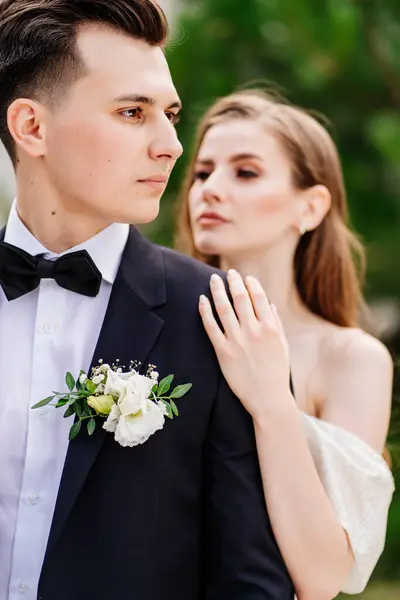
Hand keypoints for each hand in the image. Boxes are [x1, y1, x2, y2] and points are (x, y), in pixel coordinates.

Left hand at [199, 270, 291, 419]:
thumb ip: (276, 323)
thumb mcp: (282, 346)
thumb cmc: (277, 373)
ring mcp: (237, 341)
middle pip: (240, 298)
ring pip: (224, 308)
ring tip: (213, 279)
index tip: (245, 277)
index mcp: (270, 328)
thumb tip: (269, 304)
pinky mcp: (223, 352)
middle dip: (233, 281)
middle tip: (228, 272)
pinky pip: (211, 327)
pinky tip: (201, 300)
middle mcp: (253, 331)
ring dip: (217, 290)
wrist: (268, 399)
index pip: (259, 297)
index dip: (251, 283)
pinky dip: (205, 311)